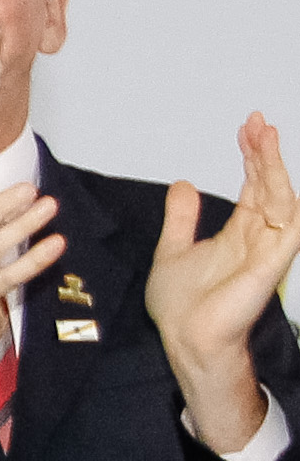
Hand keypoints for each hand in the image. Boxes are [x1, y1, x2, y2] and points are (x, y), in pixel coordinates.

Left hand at [149, 113, 299, 451]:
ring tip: (265, 137)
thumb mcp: (172, 249)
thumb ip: (181, 218)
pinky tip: (275, 175)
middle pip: (269, 184)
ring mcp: (268, 248)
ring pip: (281, 197)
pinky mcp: (272, 261)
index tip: (246, 129)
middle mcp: (258, 237)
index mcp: (239, 233)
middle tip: (257, 122)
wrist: (185, 339)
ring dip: (274, 166)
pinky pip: (288, 223)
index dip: (252, 156)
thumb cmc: (181, 307)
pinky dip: (283, 196)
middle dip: (265, 152)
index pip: (253, 185)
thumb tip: (183, 185)